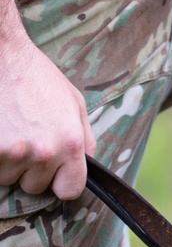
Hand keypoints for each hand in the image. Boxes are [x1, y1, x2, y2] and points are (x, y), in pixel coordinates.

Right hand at [0, 0, 95, 199]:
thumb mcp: (74, 104)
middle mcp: (43, 152)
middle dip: (32, 170)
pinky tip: (0, 133)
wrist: (3, 56)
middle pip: (36, 186)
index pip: (70, 190)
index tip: (55, 174)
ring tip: (11, 132)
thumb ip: (85, 139)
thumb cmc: (37, 77)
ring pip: (9, 178)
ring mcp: (12, 152)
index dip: (62, 183)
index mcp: (70, 143)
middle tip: (27, 140)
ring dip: (9, 163)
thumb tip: (88, 165)